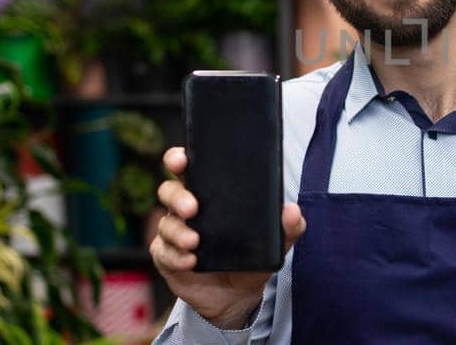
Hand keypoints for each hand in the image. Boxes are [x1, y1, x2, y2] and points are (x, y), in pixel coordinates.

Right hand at [150, 146, 305, 329]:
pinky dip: (175, 256)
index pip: (188, 168)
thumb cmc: (251, 257)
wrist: (238, 295)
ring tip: (194, 242)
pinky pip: (163, 252)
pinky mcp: (167, 257)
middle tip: (193, 208)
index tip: (181, 159)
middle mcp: (186, 209)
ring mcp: (174, 233)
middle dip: (178, 196)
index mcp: (209, 194)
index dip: (179, 159)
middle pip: (169, 191)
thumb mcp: (275, 242)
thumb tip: (292, 210)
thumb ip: (288, 226)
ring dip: (178, 231)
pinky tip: (190, 261)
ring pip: (167, 223)